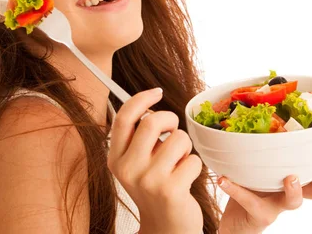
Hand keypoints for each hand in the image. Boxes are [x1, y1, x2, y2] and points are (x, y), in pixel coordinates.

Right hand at [107, 88, 202, 233]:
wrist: (165, 228)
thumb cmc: (155, 188)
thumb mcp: (136, 163)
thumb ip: (138, 136)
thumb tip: (150, 104)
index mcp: (116, 158)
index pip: (124, 118)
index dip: (142, 99)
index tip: (157, 92)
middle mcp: (128, 169)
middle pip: (152, 122)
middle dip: (171, 120)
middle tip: (173, 131)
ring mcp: (149, 180)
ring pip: (178, 139)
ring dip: (186, 146)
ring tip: (180, 161)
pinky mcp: (171, 190)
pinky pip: (194, 160)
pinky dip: (195, 166)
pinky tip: (186, 179)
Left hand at [217, 135, 311, 233]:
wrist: (237, 219)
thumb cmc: (254, 183)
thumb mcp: (266, 160)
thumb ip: (272, 141)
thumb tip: (271, 102)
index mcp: (300, 177)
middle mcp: (294, 192)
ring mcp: (278, 205)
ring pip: (293, 202)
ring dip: (294, 189)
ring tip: (289, 176)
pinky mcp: (259, 214)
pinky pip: (250, 201)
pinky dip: (236, 189)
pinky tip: (225, 179)